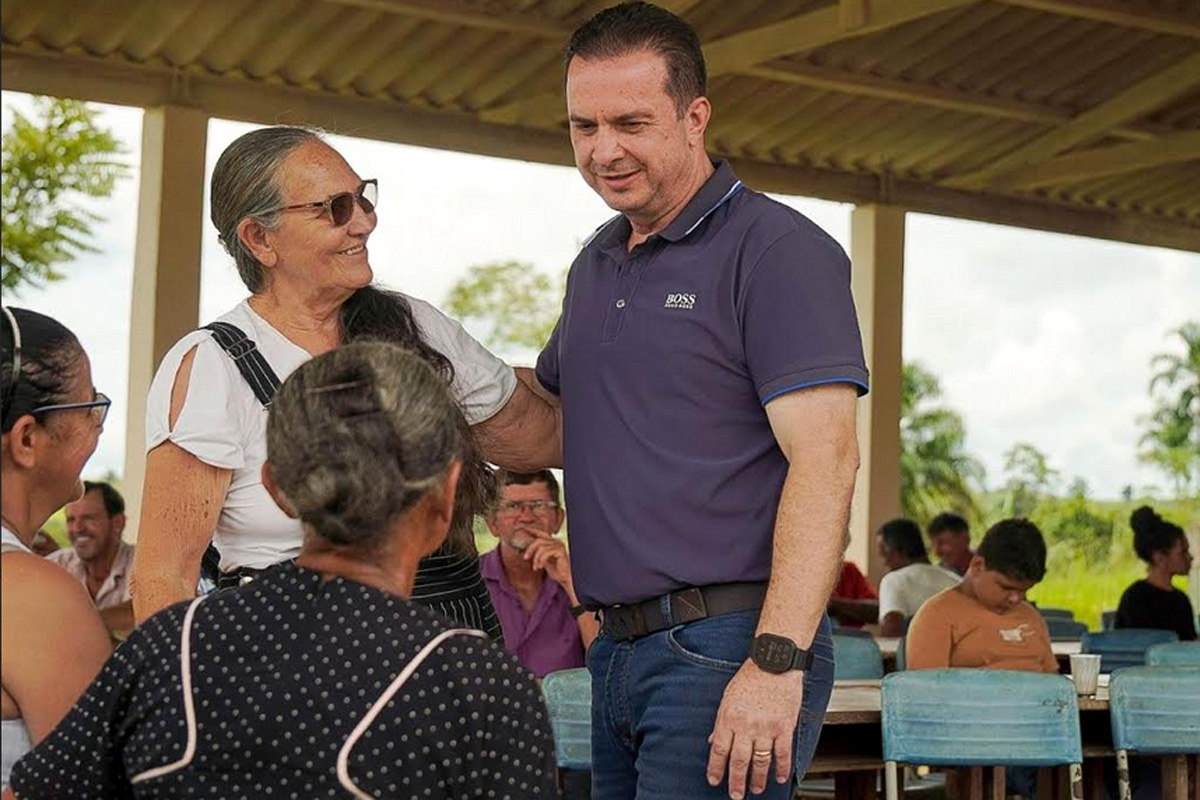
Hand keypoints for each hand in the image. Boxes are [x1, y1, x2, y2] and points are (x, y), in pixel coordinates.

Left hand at [523, 536, 572, 589]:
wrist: (565, 578)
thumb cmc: (556, 570)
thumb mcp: (544, 560)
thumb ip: (538, 553)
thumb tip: (528, 548)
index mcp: (552, 542)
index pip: (541, 534)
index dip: (532, 531)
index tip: (523, 529)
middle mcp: (556, 541)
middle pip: (538, 540)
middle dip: (530, 549)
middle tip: (525, 557)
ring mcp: (559, 545)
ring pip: (541, 547)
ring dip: (536, 558)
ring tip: (536, 567)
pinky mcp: (560, 551)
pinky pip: (546, 552)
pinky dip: (541, 560)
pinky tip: (540, 567)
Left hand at [707, 661, 802, 798]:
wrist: (774, 662)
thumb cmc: (750, 677)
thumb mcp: (727, 697)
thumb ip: (721, 721)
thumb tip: (712, 740)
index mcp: (729, 717)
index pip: (718, 749)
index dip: (716, 768)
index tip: (715, 781)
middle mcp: (746, 725)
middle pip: (739, 761)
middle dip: (736, 781)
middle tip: (736, 795)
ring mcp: (766, 727)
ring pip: (760, 761)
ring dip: (757, 779)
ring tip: (755, 789)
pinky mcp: (784, 727)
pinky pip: (783, 753)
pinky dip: (781, 768)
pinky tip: (779, 778)